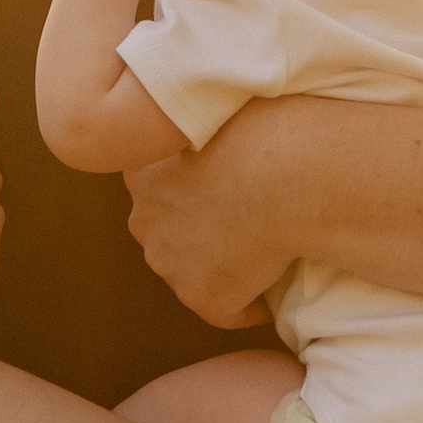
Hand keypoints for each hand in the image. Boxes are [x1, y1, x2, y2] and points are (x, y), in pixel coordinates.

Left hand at [124, 123, 290, 329]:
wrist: (280, 170)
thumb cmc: (260, 128)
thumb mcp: (212, 113)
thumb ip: (197, 131)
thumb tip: (211, 133)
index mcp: (141, 171)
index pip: (160, 190)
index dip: (197, 190)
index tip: (230, 183)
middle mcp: (144, 221)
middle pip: (173, 234)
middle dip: (203, 230)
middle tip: (251, 215)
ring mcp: (170, 264)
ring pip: (198, 272)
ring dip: (226, 266)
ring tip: (267, 245)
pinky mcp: (204, 298)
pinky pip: (233, 308)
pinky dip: (254, 300)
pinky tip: (281, 276)